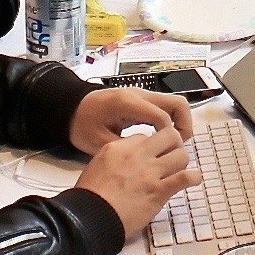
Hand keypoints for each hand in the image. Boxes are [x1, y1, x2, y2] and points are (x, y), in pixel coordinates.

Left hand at [69, 87, 196, 154]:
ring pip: (175, 103)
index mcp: (128, 103)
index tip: (166, 153)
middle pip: (178, 103)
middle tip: (178, 147)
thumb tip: (149, 159)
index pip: (163, 117)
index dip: (170, 137)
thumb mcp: (100, 142)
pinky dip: (171, 121)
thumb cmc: (82, 125)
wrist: (71, 108)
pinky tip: (162, 139)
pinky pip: (166, 107)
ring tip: (173, 144)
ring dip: (180, 123)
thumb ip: (126, 149)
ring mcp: (142, 95)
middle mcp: (139, 95)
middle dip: (184, 126)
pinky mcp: (142, 100)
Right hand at [74, 121, 198, 244]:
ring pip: (181, 155)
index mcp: (119, 146)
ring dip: (182, 162)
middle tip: (171, 156)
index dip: (152, 145)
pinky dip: (193, 178)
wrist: (90, 216)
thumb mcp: (97, 164)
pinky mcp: (160, 191)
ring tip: (178, 170)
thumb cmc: (90, 196)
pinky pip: (185, 178)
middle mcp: (138, 155)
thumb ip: (114, 157)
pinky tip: (192, 180)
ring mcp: (150, 172)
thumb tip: (127, 159)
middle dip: (174, 144)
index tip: (152, 154)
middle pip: (169, 136)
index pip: (146, 136)